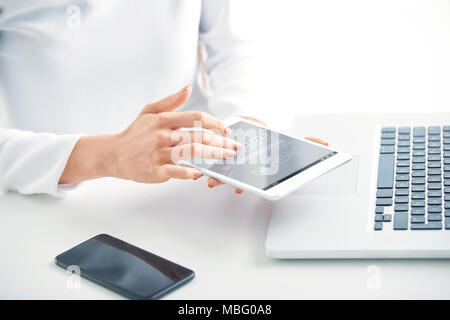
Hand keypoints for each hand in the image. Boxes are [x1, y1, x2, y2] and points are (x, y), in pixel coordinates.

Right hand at [59, 85, 240, 183]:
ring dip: (213, 154)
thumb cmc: (134, 133)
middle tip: (235, 147)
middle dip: (221, 142)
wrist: (114, 154)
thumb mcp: (149, 111)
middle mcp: (163, 135)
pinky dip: (189, 172)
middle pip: (198, 136)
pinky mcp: (156, 170)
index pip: (196, 118)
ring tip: (227, 158)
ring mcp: (159, 153)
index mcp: (164, 120)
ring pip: (191, 152)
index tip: (227, 130)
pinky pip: (175, 171)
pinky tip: (200, 172)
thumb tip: (188, 88)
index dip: (215, 123)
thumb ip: (171, 101)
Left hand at [207, 117, 328, 193]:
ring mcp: (235, 163)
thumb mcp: (291, 140)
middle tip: (212, 183)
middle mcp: (247, 169)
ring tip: (204, 177)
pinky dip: (207, 163)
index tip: (235, 189)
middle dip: (223, 181)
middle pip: (233, 176)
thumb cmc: (273, 139)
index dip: (242, 184)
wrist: (258, 130)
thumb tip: (325, 143)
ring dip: (213, 175)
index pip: (251, 179)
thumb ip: (307, 141)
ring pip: (223, 171)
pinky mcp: (224, 153)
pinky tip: (198, 165)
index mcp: (260, 168)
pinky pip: (215, 160)